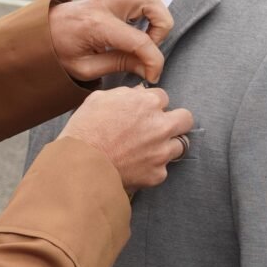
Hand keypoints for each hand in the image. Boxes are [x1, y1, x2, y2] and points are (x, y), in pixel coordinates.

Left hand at [48, 0, 172, 82]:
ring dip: (155, 14)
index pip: (140, 40)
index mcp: (97, 25)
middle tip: (147, 49)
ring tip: (143, 36)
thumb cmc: (56, 52)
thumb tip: (147, 68)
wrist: (37, 33)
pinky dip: (145, 1)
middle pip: (151, 3)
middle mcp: (105, 4)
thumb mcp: (84, 68)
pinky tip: (137, 21)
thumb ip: (119, 65)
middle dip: (160, 30)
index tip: (152, 75)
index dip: (154, 61)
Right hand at [59, 85, 193, 190]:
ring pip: (180, 145)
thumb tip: (138, 92)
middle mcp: (160, 126)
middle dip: (175, 121)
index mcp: (147, 102)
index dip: (152, 104)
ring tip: (147, 150)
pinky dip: (152, 168)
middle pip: (186, 118)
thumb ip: (124, 93)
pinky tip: (136, 167)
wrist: (80, 166)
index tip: (143, 112)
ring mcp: (161, 152)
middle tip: (158, 128)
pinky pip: (163, 169)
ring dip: (167, 145)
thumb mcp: (98, 100)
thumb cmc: (84, 131)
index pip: (163, 96)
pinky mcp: (158, 174)